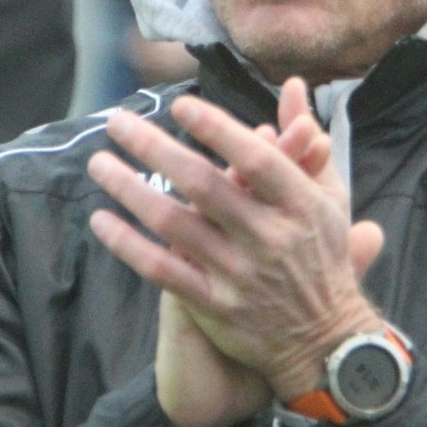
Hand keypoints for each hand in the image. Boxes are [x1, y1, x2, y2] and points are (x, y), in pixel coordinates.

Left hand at [91, 77, 389, 426]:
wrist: (325, 342)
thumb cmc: (322, 256)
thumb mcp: (328, 195)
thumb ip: (305, 140)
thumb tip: (294, 84)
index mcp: (301, 205)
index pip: (256, 158)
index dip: (218, 129)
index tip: (180, 104)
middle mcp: (270, 238)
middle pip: (205, 185)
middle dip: (155, 148)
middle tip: (118, 122)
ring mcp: (239, 274)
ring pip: (174, 224)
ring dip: (130, 190)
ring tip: (98, 163)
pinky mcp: (213, 306)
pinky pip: (162, 270)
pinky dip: (128, 245)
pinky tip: (101, 221)